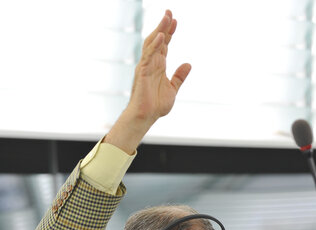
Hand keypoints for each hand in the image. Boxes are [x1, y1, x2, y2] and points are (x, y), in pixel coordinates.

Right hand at [128, 9, 190, 123]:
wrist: (145, 117)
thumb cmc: (155, 105)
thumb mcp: (172, 89)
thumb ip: (179, 77)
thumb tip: (188, 64)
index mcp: (158, 66)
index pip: (164, 45)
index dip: (169, 32)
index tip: (175, 20)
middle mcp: (151, 63)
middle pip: (157, 40)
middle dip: (163, 26)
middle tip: (169, 12)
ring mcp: (146, 66)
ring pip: (152, 44)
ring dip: (159, 30)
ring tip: (167, 17)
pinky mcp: (142, 72)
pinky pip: (148, 55)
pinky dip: (155, 45)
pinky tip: (161, 36)